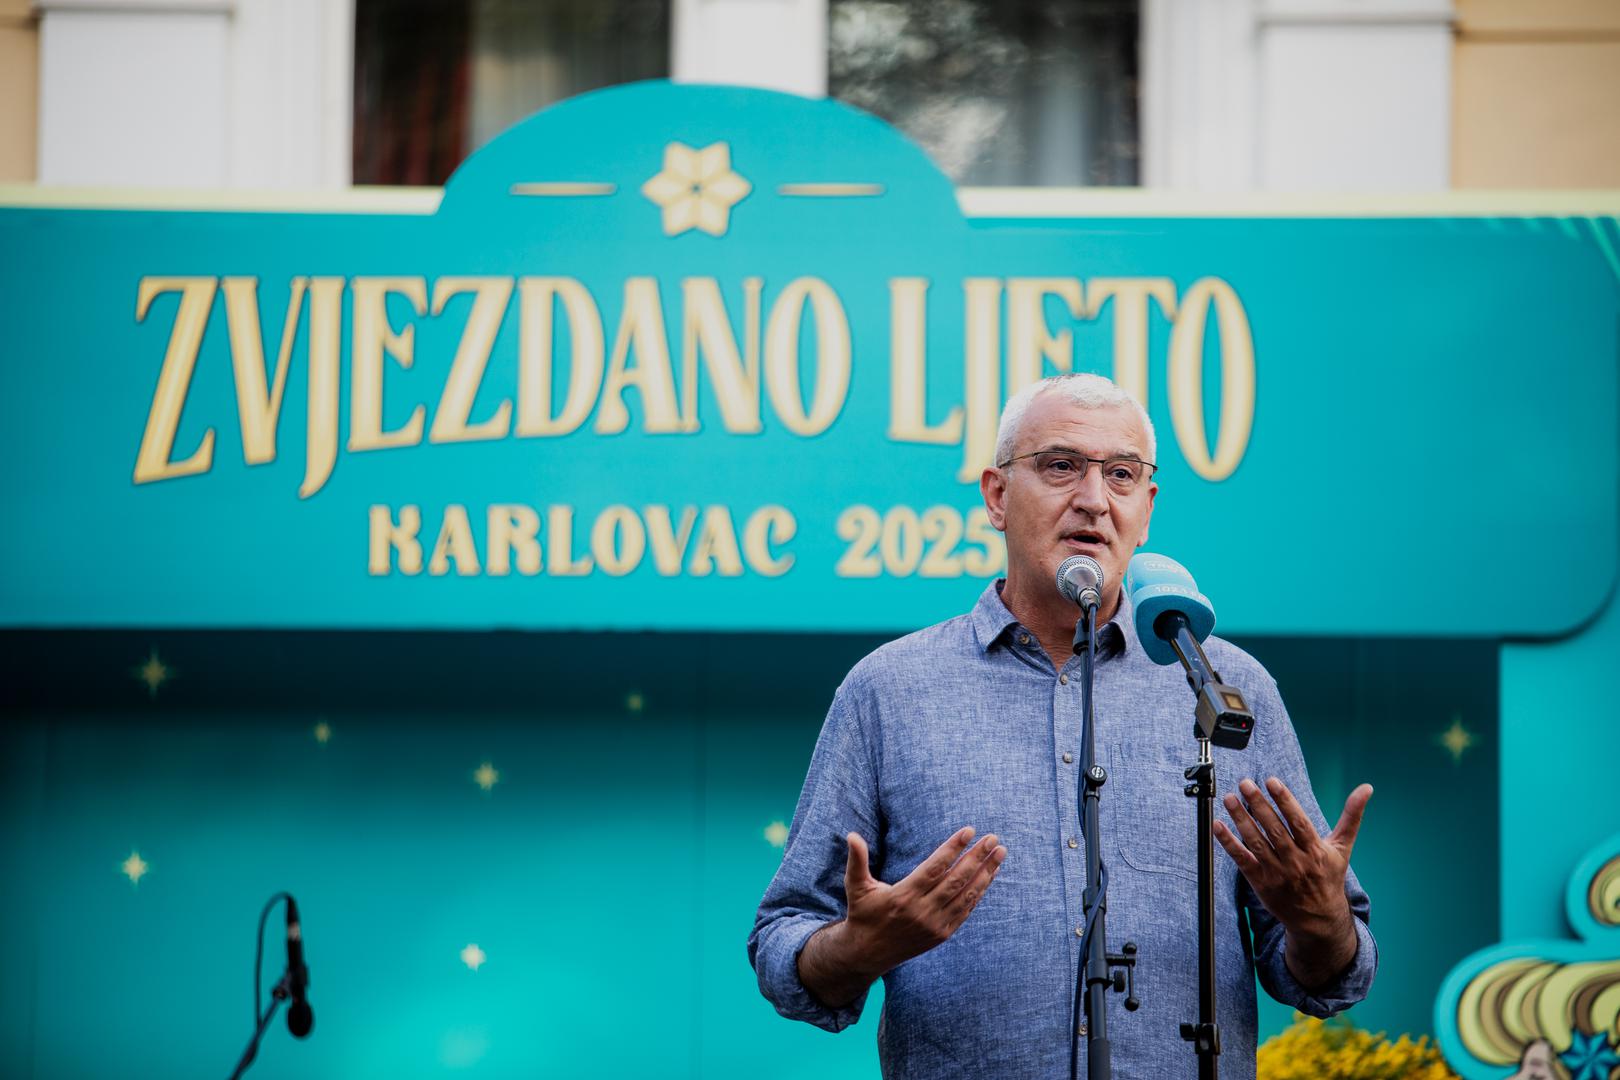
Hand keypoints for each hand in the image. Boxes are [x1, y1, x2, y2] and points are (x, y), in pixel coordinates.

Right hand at [838, 825, 1006, 977]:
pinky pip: (966, 910)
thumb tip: (851, 835)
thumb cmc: (863, 913)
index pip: (935, 868)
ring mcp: (935, 925)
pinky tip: (990, 875)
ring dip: (985, 873)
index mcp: (903, 896)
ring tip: (999, 852)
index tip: (970, 831)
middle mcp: (922, 911)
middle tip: (993, 838)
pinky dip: (980, 892)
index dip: (953, 848)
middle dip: (977, 857)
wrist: (868, 953)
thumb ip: (857, 860)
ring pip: (966, 895)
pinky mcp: (942, 934)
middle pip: (956, 880)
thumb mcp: (856, 886)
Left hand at [1214, 777, 1371, 985]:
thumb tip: (1366, 788)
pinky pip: (1242, 860)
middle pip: (1274, 829)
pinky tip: (1218, 826)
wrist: (1318, 919)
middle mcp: (1295, 861)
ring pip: (1256, 842)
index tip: (1272, 781)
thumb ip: (1351, 816)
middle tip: (1245, 783)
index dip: (1285, 801)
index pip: (1298, 822)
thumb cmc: (1329, 876)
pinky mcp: (1261, 882)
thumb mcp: (1343, 847)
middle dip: (1258, 804)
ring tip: (1229, 799)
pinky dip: (1229, 843)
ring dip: (1241, 819)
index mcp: (1315, 851)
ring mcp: (1276, 873)